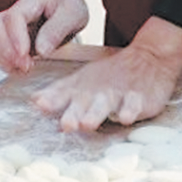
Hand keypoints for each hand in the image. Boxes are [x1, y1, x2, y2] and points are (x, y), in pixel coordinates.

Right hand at [0, 0, 88, 73]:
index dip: (16, 37)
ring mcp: (8, 25)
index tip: (24, 55)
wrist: (62, 4)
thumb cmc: (67, 7)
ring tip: (21, 69)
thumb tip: (41, 50)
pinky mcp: (7, 39)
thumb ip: (57, 29)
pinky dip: (2, 61)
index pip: (14, 16)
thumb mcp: (73, 14)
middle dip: (5, 50)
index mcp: (31, 0)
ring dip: (2, 57)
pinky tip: (16, 69)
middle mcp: (14, 11)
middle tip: (25, 66)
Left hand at [34, 17, 181, 130]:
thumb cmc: (110, 74)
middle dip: (73, 113)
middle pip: (83, 102)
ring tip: (87, 124)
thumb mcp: (83, 79)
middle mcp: (97, 90)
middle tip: (66, 124)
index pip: (64, 92)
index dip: (52, 99)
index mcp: (82, 86)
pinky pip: (133, 104)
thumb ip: (59, 93)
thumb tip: (33, 100)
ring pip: (105, 104)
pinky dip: (129, 110)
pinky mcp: (138, 98)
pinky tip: (125, 118)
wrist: (148, 57)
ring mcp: (118, 93)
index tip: (39, 104)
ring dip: (95, 113)